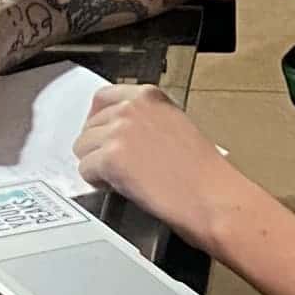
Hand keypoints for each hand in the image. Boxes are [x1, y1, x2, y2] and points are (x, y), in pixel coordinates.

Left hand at [73, 84, 248, 248]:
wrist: (212, 197)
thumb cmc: (204, 172)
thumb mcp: (177, 126)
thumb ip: (146, 120)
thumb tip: (122, 131)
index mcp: (150, 96)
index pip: (103, 97)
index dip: (98, 120)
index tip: (100, 134)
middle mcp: (131, 108)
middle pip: (90, 125)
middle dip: (98, 146)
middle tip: (117, 166)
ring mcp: (119, 131)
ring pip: (82, 147)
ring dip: (96, 165)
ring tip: (122, 178)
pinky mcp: (110, 158)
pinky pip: (85, 170)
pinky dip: (97, 183)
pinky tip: (120, 187)